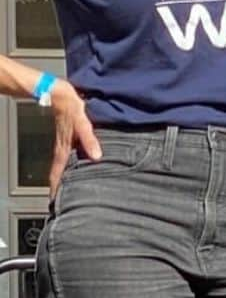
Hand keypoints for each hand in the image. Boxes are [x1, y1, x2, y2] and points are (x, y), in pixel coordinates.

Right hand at [48, 80, 100, 196]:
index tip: (56, 205)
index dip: (57, 190)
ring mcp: (65, 144)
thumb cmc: (70, 107)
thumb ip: (90, 139)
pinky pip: (69, 156)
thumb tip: (97, 157)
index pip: (58, 175)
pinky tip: (80, 167)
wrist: (59, 92)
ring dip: (67, 178)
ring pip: (65, 166)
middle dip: (61, 189)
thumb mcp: (82, 123)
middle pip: (60, 174)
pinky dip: (72, 166)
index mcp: (64, 150)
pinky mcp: (69, 137)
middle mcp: (63, 149)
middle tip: (65, 203)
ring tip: (72, 191)